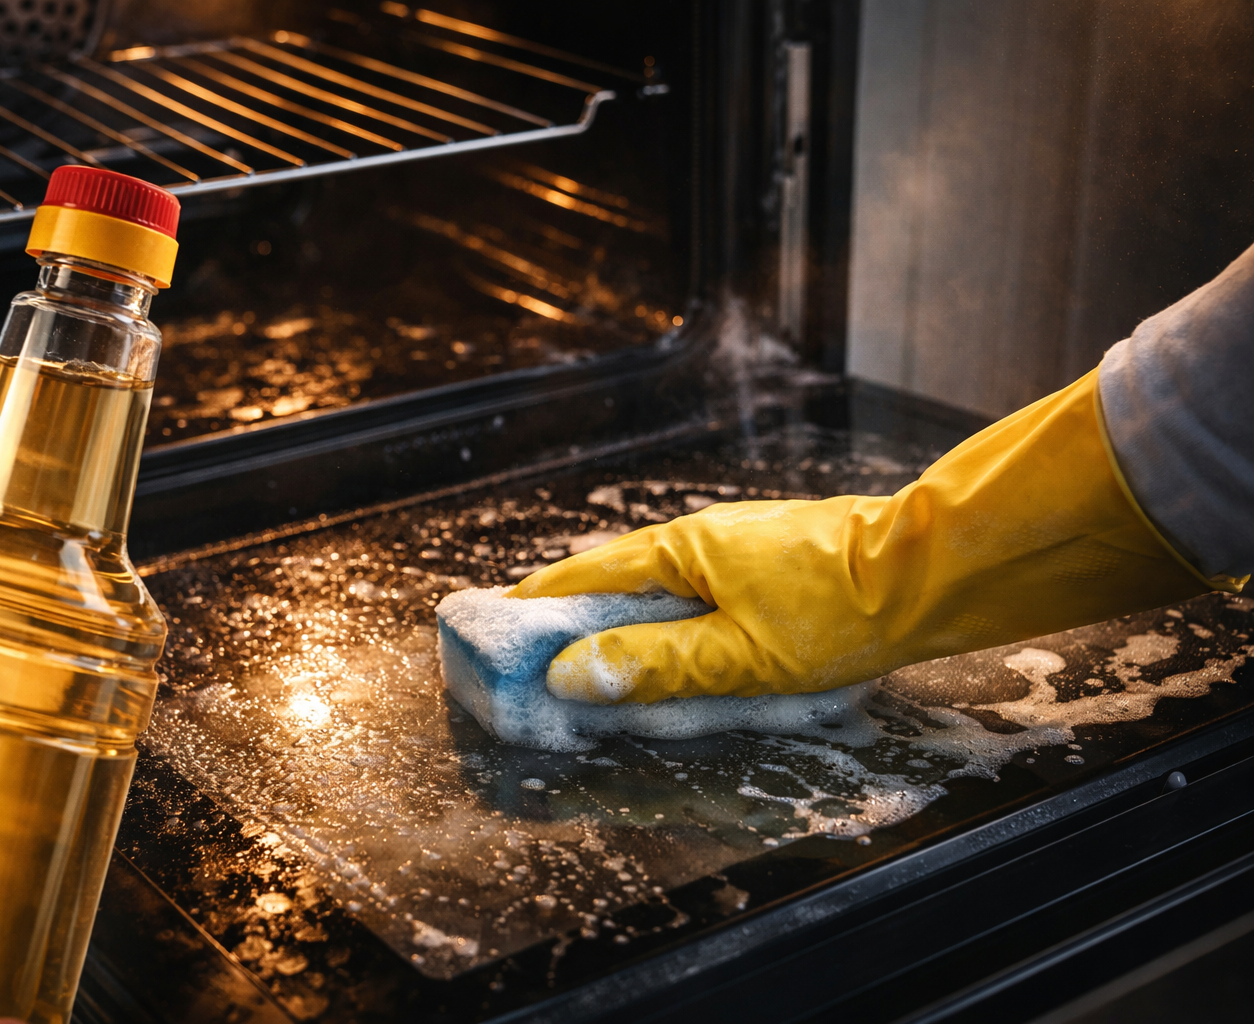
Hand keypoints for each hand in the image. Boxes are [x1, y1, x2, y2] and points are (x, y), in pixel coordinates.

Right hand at [510, 369, 1211, 702]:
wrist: (932, 572)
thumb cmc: (840, 612)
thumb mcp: (740, 656)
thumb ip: (654, 665)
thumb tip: (570, 675)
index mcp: (680, 551)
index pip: (582, 577)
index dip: (535, 607)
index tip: (493, 629)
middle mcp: (699, 539)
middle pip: (613, 578)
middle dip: (569, 616)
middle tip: (532, 658)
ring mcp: (734, 547)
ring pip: (655, 586)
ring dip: (617, 620)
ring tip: (590, 661)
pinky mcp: (764, 563)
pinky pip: (691, 593)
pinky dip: (662, 620)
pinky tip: (669, 649)